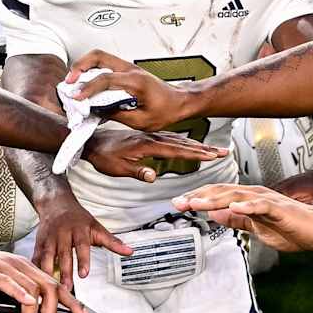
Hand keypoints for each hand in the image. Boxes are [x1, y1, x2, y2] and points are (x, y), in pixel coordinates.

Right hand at [0, 230, 88, 312]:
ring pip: (32, 289)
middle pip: (50, 288)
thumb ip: (16, 310)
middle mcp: (20, 266)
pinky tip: (26, 306)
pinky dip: (20, 295)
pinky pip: (9, 282)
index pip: (56, 285)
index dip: (73, 302)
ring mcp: (5, 267)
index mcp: (25, 269)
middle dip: (53, 312)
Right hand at [33, 190, 130, 287]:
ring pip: (47, 256)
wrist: (56, 203)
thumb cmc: (78, 218)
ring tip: (51, 287)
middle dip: (65, 271)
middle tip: (67, 288)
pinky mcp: (38, 243)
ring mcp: (49, 238)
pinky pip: (36, 257)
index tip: (84, 274)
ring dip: (48, 272)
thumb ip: (112, 242)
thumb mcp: (97, 227)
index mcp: (78, 229)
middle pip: (63, 254)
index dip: (83, 260)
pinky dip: (35, 269)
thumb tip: (129, 251)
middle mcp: (62, 233)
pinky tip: (37, 281)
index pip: (82, 246)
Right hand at [65, 50, 197, 130]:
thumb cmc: (166, 110)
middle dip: (79, 66)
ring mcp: (128, 67)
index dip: (88, 88)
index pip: (105, 79)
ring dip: (83, 66)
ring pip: (99, 57)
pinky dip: (91, 70)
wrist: (180, 101)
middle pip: (98, 56)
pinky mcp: (126, 71)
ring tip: (73, 82)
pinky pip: (104, 64)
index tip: (77, 97)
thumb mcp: (142, 121)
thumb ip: (118, 114)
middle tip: (69, 82)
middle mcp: (130, 69)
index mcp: (135, 81)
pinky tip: (85, 83)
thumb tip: (97, 111)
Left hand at [81, 124, 224, 180]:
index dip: (196, 154)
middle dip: (204, 148)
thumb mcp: (118, 168)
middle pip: (183, 143)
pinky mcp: (146, 137)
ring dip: (196, 145)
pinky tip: (189, 144)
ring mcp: (150, 136)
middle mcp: (151, 138)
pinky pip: (170, 138)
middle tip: (221, 151)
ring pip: (179, 140)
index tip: (211, 156)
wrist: (91, 141)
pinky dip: (184, 142)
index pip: (177, 150)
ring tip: (211, 149)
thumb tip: (153, 177)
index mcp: (146, 145)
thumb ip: (137, 171)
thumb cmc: (103, 155)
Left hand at [170, 182, 312, 252]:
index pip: (218, 195)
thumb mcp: (256, 227)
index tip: (179, 203)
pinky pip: (261, 205)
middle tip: (180, 202)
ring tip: (198, 203)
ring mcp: (267, 200)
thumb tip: (214, 214)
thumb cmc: (290, 228)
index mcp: (248, 199)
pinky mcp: (280, 209)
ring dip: (216, 199)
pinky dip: (247, 206)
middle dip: (200, 196)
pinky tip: (234, 207)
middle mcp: (255, 195)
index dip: (198, 198)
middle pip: (223, 192)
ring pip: (237, 196)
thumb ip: (236, 220)